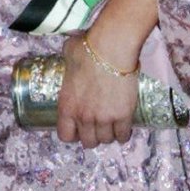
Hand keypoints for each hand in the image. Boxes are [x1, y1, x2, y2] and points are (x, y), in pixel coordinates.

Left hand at [56, 34, 138, 148]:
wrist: (111, 49)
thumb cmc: (88, 49)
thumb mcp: (68, 57)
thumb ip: (69, 63)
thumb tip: (71, 53)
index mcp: (67, 106)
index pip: (65, 135)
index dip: (73, 135)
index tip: (79, 130)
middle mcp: (83, 117)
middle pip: (88, 141)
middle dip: (93, 136)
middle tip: (98, 127)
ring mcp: (103, 119)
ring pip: (106, 140)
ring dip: (108, 135)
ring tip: (112, 126)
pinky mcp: (122, 116)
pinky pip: (123, 135)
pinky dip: (123, 134)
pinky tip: (124, 128)